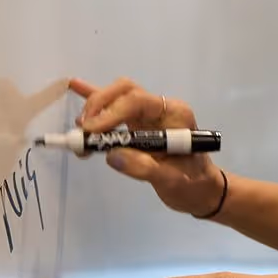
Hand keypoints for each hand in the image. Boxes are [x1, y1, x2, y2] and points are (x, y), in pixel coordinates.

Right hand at [68, 77, 224, 217]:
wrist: (201, 191)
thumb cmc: (192, 184)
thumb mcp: (172, 180)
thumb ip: (145, 167)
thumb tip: (112, 155)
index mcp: (174, 114)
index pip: (138, 102)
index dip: (112, 113)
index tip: (91, 132)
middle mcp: (159, 109)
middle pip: (126, 92)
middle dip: (100, 106)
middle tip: (84, 131)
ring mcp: (147, 115)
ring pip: (117, 97)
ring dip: (94, 109)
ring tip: (79, 131)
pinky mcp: (136, 125)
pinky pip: (114, 107)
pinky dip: (95, 98)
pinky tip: (76, 86)